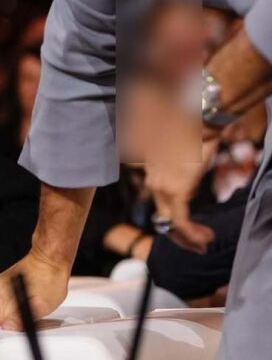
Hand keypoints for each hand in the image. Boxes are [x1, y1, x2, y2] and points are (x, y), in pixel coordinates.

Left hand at [144, 134, 218, 252]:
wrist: (194, 115)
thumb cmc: (193, 128)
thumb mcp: (187, 152)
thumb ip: (188, 172)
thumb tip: (197, 187)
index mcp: (154, 173)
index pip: (160, 203)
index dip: (174, 221)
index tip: (191, 228)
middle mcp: (154, 181)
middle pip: (162, 218)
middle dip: (180, 235)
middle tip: (197, 243)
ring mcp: (162, 187)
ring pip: (170, 223)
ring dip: (188, 237)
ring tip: (204, 242)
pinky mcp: (176, 191)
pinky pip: (181, 221)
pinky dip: (193, 233)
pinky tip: (205, 237)